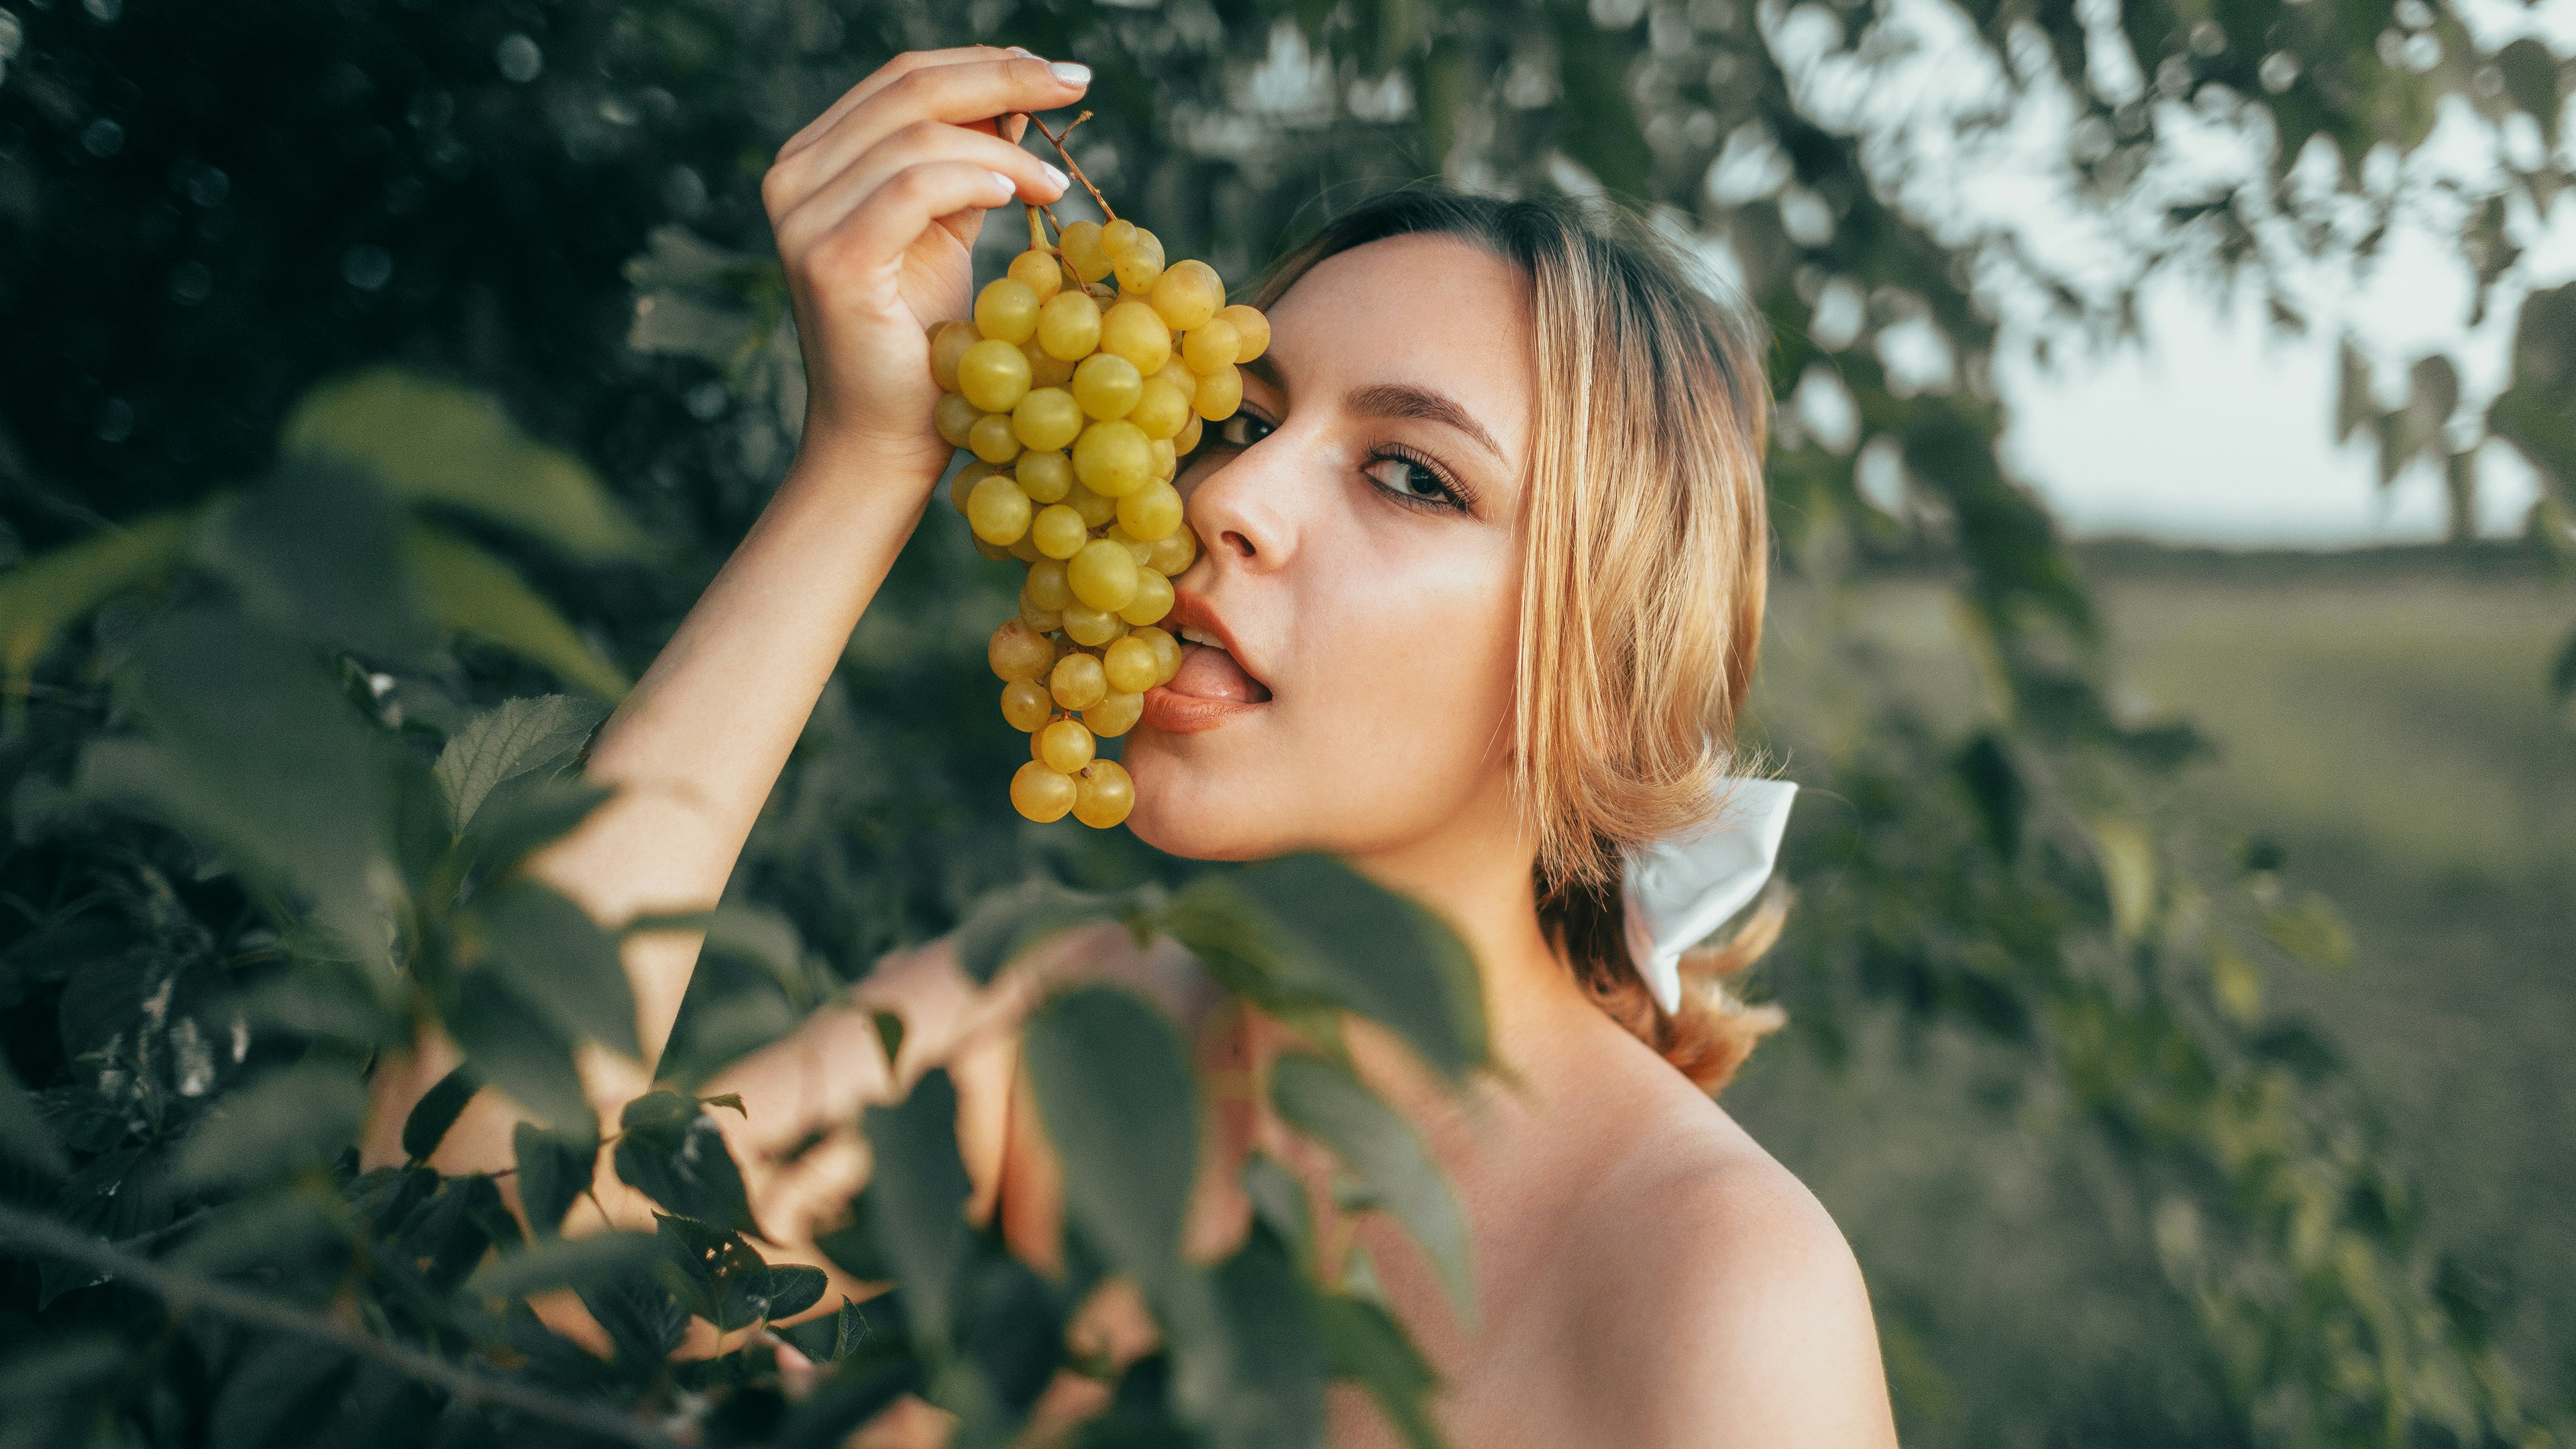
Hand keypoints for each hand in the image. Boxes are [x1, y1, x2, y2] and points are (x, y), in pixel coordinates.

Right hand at [762, 46, 1084, 487]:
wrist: (884, 439)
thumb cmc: (921, 343)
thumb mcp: (948, 233)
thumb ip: (969, 162)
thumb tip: (1019, 95)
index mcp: (817, 159)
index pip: (904, 78)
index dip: (986, 62)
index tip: (1059, 71)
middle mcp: (795, 176)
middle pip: (909, 88)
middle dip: (1004, 76)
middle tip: (1076, 83)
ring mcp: (804, 217)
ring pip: (918, 136)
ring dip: (1005, 149)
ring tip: (1055, 182)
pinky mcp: (830, 260)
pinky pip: (913, 189)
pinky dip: (975, 180)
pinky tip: (1020, 193)